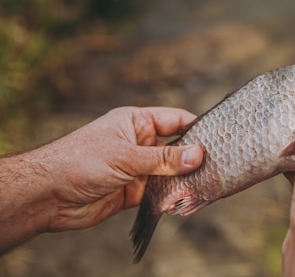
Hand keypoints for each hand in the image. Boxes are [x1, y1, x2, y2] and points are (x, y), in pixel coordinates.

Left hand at [0, 107, 203, 251]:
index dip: (197, 128)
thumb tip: (198, 155)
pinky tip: (183, 201)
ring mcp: (138, 168)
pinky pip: (160, 192)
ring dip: (184, 179)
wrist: (47, 195)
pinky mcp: (134, 191)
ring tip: (206, 184)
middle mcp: (140, 143)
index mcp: (137, 122)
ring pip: (170, 171)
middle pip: (177, 147)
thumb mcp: (127, 156)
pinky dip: (171, 196)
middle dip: (194, 156)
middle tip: (219, 164)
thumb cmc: (81, 161)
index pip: (176, 120)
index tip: (220, 137)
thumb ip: (164, 158)